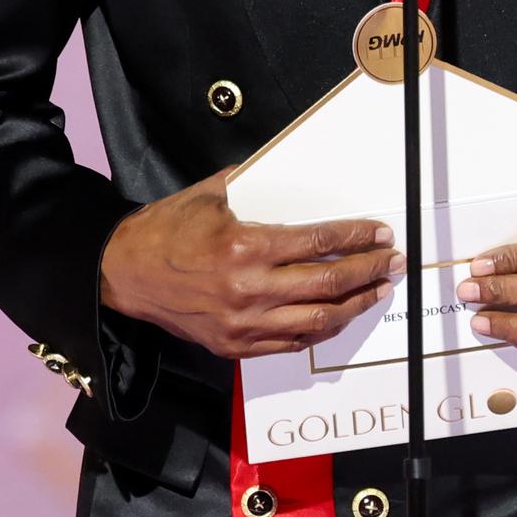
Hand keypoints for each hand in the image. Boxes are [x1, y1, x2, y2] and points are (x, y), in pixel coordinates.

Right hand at [99, 168, 404, 359]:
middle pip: (327, 284)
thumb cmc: (166, 230)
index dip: (356, 238)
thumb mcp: (210, 194)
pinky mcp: (234, 346)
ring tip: (377, 290)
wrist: (123, 273)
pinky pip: (291, 344)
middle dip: (368, 271)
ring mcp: (242, 324)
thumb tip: (292, 170)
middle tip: (392, 261)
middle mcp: (247, 290)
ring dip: (355, 305)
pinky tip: (339, 315)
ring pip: (317, 321)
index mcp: (244, 247)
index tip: (379, 232)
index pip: (318, 243)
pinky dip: (321, 330)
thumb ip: (255, 184)